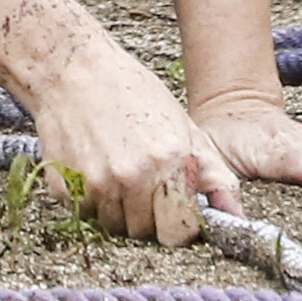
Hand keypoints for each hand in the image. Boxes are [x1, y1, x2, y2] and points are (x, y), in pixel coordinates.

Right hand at [28, 47, 223, 244]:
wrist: (71, 68)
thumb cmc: (129, 90)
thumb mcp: (184, 126)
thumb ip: (214, 175)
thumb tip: (236, 216)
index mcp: (169, 163)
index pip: (179, 232)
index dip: (179, 225)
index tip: (174, 212)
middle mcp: (133, 178)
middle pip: (145, 232)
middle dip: (147, 217)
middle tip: (142, 184)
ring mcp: (96, 183)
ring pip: (114, 226)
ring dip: (117, 209)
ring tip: (116, 170)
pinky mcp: (65, 185)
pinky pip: (85, 213)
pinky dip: (89, 199)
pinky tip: (92, 166)